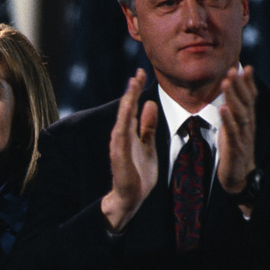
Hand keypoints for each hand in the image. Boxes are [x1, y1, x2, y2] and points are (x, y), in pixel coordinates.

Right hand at [101, 69, 158, 231]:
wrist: (131, 196)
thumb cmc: (139, 173)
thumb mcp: (148, 144)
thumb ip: (148, 126)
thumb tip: (150, 103)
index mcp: (128, 132)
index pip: (132, 106)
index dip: (135, 89)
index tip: (141, 72)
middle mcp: (121, 135)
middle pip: (126, 108)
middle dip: (131, 91)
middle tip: (138, 73)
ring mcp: (119, 145)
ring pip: (123, 119)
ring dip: (127, 102)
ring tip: (132, 86)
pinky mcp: (120, 155)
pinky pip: (122, 135)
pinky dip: (124, 121)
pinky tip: (128, 110)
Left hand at [217, 66, 257, 214]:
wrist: (238, 176)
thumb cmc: (235, 148)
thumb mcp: (236, 126)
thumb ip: (237, 109)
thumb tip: (234, 91)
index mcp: (247, 120)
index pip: (250, 98)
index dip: (248, 83)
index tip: (245, 66)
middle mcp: (248, 126)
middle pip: (245, 102)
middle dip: (239, 85)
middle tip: (232, 69)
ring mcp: (242, 136)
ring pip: (239, 113)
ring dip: (233, 97)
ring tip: (226, 82)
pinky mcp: (235, 147)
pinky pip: (232, 131)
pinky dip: (228, 119)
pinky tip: (223, 108)